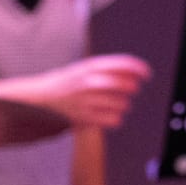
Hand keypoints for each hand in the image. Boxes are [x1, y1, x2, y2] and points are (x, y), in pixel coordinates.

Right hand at [20, 54, 149, 129]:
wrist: (39, 98)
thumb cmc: (66, 83)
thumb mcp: (83, 68)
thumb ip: (107, 70)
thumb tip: (136, 74)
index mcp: (88, 66)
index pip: (122, 64)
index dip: (139, 68)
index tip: (147, 74)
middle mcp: (88, 82)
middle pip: (124, 85)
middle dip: (132, 88)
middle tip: (130, 90)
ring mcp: (86, 101)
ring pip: (122, 104)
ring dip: (123, 104)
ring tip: (113, 103)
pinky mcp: (85, 118)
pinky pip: (114, 120)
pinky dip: (116, 118)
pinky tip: (109, 115)